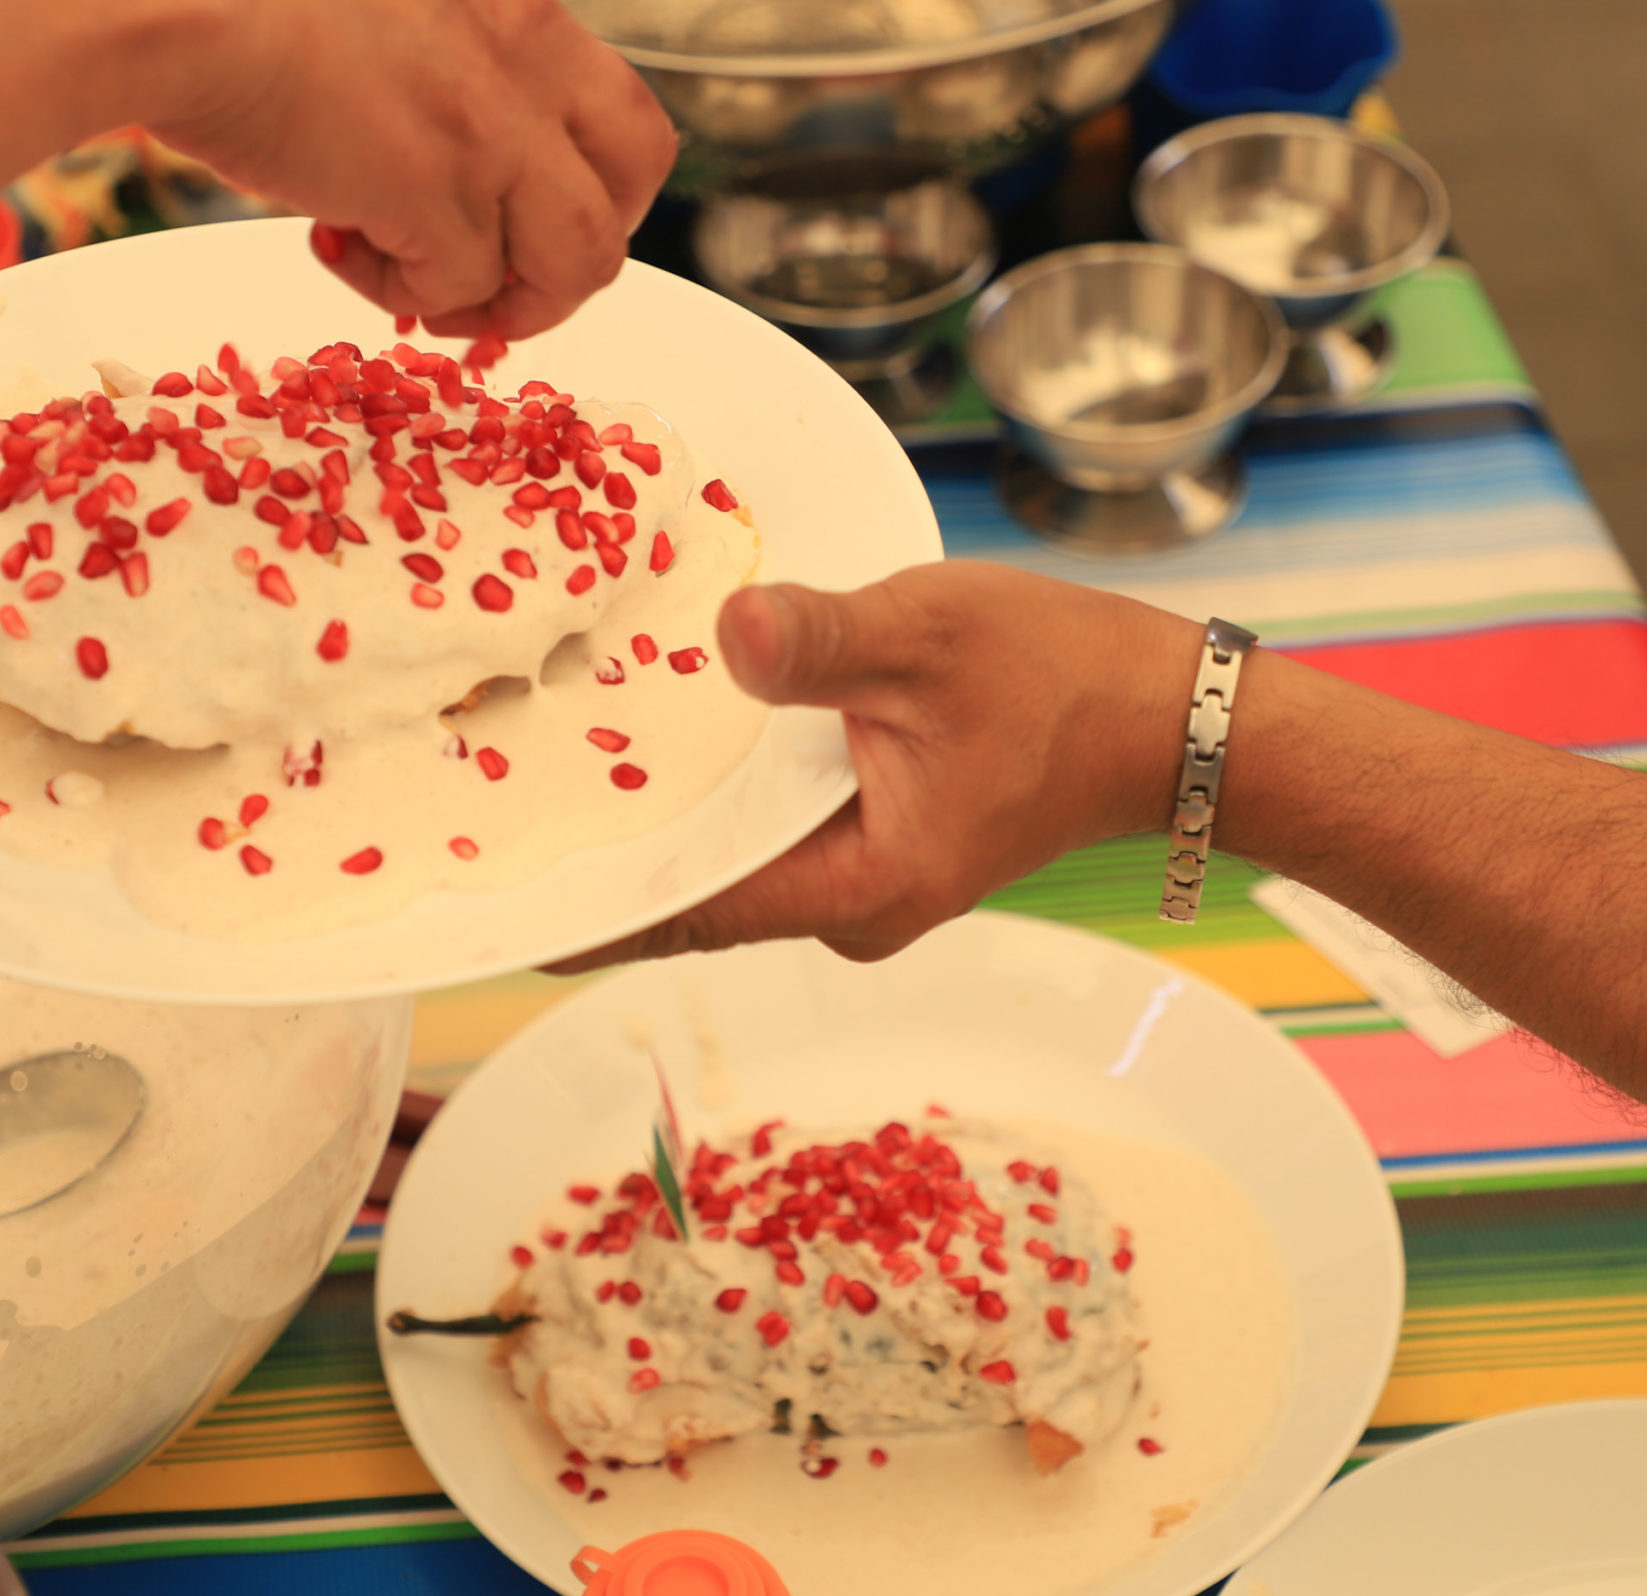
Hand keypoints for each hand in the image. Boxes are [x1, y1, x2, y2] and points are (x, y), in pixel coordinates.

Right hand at [156, 0, 676, 339]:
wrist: (173, 8)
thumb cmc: (248, 4)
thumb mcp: (396, 18)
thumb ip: (448, 69)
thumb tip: (445, 180)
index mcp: (522, 8)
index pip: (619, 111)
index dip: (590, 183)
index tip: (525, 213)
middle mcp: (528, 56)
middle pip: (636, 180)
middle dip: (580, 246)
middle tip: (509, 269)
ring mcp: (492, 126)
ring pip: (579, 259)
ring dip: (508, 297)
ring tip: (423, 285)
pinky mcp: (439, 190)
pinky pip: (462, 286)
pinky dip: (403, 291)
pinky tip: (336, 244)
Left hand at [551, 562, 1205, 970]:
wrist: (1159, 720)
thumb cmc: (1059, 679)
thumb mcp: (930, 637)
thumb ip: (822, 638)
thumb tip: (730, 632)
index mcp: (858, 883)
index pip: (688, 911)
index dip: (588, 911)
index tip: (494, 907)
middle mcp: (848, 907)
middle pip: (693, 898)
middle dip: (602, 862)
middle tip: (487, 816)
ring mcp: (859, 885)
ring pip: (727, 868)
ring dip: (655, 828)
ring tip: (540, 779)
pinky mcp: (870, 848)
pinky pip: (764, 838)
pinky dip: (712, 802)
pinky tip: (652, 751)